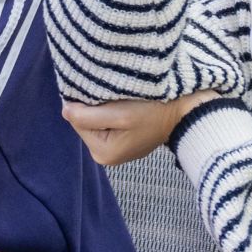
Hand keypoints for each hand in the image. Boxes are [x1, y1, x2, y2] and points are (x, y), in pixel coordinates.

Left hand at [61, 92, 219, 166]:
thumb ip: (88, 116)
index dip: (88, 104)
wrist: (186, 113)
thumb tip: (65, 111)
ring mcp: (116, 148)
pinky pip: (108, 120)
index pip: (77, 120)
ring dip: (105, 107)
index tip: (108, 96)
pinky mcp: (124, 138)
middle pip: (85, 121)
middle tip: (117, 97)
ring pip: (95, 118)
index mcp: (103, 153)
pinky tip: (127, 105)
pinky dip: (113, 110)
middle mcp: (106, 155)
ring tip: (124, 100)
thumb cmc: (154, 112)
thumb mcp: (120, 114)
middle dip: (96, 106)